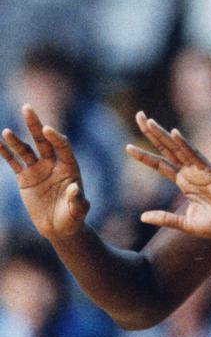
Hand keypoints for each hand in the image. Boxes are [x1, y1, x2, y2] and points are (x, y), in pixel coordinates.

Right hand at [0, 105, 89, 238]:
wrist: (58, 228)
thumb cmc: (72, 218)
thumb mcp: (78, 211)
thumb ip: (78, 201)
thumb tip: (75, 189)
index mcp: (69, 167)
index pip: (63, 147)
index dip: (56, 138)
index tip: (47, 130)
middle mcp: (53, 164)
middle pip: (43, 140)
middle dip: (35, 125)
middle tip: (27, 108)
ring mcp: (38, 169)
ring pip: (26, 149)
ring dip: (16, 141)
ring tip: (7, 132)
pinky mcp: (25, 178)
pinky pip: (13, 162)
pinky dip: (5, 153)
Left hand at [127, 113, 210, 238]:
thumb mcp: (185, 225)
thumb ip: (165, 219)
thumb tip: (142, 217)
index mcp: (184, 182)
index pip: (159, 165)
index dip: (144, 156)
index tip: (128, 147)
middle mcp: (189, 172)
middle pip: (166, 149)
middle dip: (152, 133)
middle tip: (138, 116)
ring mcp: (199, 169)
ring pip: (177, 148)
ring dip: (162, 134)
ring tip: (148, 121)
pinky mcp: (210, 171)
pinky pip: (195, 155)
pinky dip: (185, 144)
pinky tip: (174, 133)